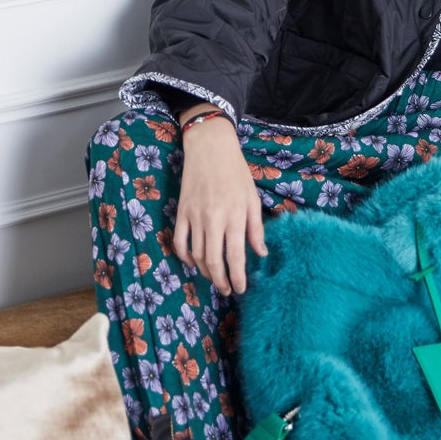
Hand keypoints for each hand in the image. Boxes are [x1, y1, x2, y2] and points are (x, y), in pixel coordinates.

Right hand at [172, 109, 266, 296]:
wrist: (209, 148)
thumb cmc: (236, 173)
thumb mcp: (252, 198)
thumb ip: (256, 228)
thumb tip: (260, 253)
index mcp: (234, 216)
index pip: (236, 256)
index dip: (238, 277)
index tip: (241, 289)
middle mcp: (213, 219)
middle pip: (214, 261)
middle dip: (221, 281)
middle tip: (227, 290)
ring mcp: (194, 217)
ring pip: (197, 255)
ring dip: (206, 272)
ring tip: (215, 278)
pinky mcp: (181, 213)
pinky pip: (180, 242)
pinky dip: (185, 257)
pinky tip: (194, 263)